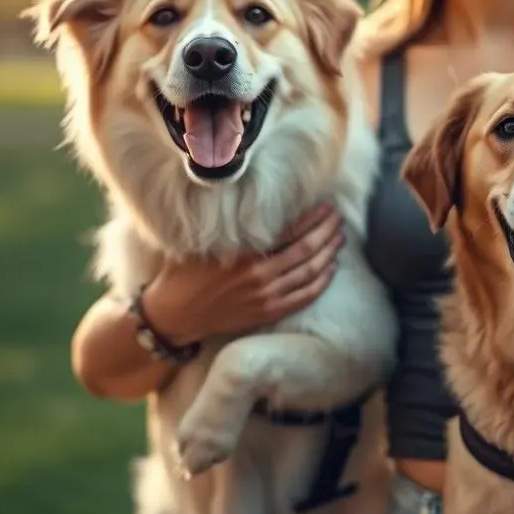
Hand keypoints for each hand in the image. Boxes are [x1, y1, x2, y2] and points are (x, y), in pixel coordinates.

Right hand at [140, 204, 343, 345]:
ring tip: (340, 237)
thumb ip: (228, 225)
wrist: (174, 314)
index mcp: (245, 254)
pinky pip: (304, 296)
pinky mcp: (267, 313)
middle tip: (338, 218)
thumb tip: (247, 198)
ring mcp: (266, 297)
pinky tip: (332, 268)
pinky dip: (322, 282)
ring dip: (329, 253)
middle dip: (327, 231)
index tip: (326, 206)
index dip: (312, 218)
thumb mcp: (203, 240)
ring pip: (310, 272)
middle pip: (306, 250)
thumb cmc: (185, 272)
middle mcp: (260, 275)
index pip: (289, 231)